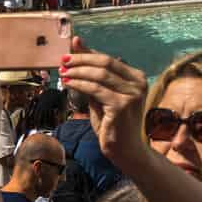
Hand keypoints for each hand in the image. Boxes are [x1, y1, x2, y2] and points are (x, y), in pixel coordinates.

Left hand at [61, 34, 148, 167]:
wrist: (126, 150)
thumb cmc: (114, 124)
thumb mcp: (103, 96)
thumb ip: (93, 77)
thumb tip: (78, 51)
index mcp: (137, 77)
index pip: (109, 59)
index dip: (88, 53)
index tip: (69, 51)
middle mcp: (138, 83)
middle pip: (105, 62)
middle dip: (81, 59)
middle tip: (63, 61)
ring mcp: (132, 94)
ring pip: (99, 74)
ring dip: (78, 72)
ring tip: (63, 73)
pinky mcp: (121, 105)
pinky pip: (95, 89)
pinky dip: (79, 84)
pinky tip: (68, 84)